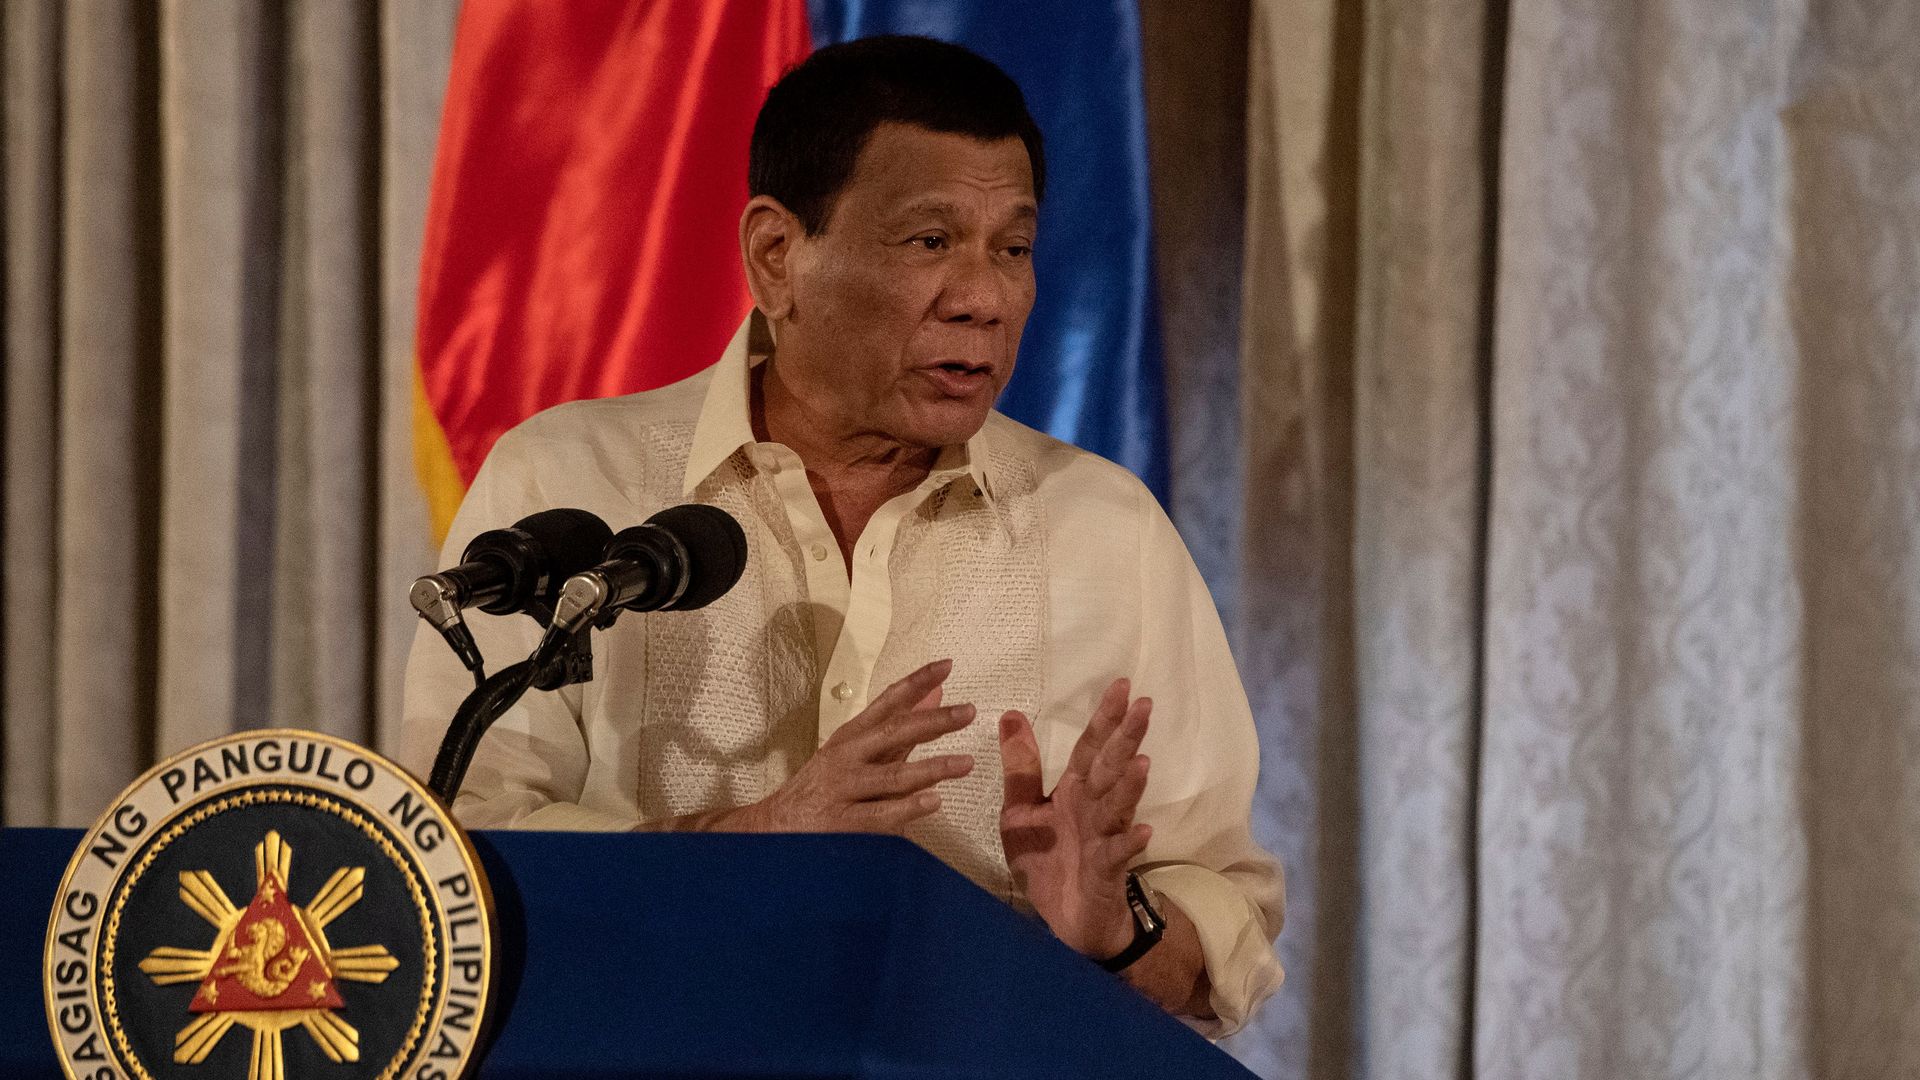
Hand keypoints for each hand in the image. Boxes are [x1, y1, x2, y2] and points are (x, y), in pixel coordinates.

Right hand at [734, 659, 975, 833]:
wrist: (773, 829)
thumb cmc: (823, 788)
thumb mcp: (855, 753)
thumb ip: (897, 730)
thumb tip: (934, 695)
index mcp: (850, 737)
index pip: (886, 703)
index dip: (916, 683)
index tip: (946, 666)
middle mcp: (846, 758)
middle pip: (893, 733)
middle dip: (932, 722)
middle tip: (967, 712)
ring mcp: (844, 790)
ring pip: (893, 776)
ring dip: (931, 768)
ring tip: (965, 763)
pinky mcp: (844, 823)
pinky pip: (881, 815)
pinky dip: (908, 808)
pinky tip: (933, 802)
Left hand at [999, 678, 1152, 959]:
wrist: (1062, 919)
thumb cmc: (1047, 860)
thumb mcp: (1021, 811)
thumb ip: (1020, 767)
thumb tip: (1011, 714)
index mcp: (1074, 791)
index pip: (1092, 748)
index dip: (1105, 718)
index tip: (1122, 685)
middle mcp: (1094, 809)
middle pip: (1111, 768)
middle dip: (1127, 738)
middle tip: (1145, 706)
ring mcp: (1104, 838)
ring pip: (1117, 807)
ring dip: (1129, 787)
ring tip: (1141, 763)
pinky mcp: (1105, 871)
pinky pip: (1118, 855)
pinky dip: (1130, 844)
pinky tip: (1143, 831)